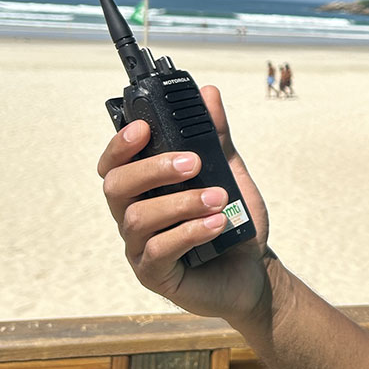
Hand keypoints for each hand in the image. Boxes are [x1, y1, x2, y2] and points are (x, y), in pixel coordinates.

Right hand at [98, 85, 272, 323]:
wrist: (253, 268)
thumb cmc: (231, 219)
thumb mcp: (228, 172)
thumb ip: (215, 137)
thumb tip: (208, 93)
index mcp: (144, 189)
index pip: (114, 163)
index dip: (120, 144)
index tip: (143, 128)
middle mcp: (133, 215)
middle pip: (116, 186)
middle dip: (153, 169)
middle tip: (194, 163)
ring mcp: (140, 248)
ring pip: (137, 218)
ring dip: (180, 203)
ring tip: (218, 198)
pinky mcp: (155, 275)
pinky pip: (158, 251)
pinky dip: (189, 232)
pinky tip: (216, 224)